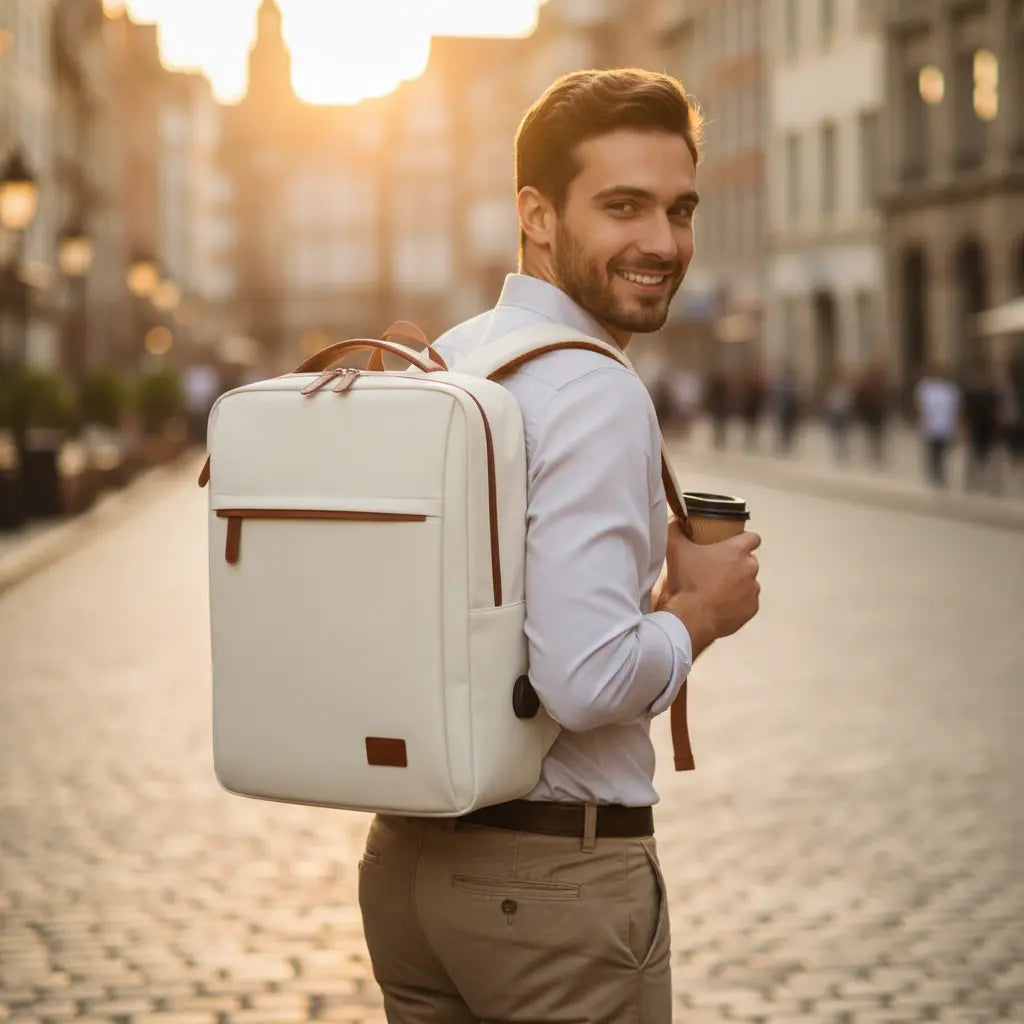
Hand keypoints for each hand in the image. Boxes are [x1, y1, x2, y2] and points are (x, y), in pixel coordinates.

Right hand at [659, 519, 761, 650]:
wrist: (692, 618)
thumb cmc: (687, 581)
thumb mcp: (675, 550)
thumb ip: (675, 530)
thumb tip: (676, 520)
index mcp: (736, 551)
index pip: (753, 538)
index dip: (744, 540)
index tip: (732, 545)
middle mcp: (750, 568)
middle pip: (748, 562)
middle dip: (736, 565)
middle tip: (716, 571)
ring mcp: (753, 590)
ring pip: (748, 583)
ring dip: (737, 584)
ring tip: (717, 592)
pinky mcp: (751, 609)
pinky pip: (747, 603)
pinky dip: (737, 603)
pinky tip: (721, 606)